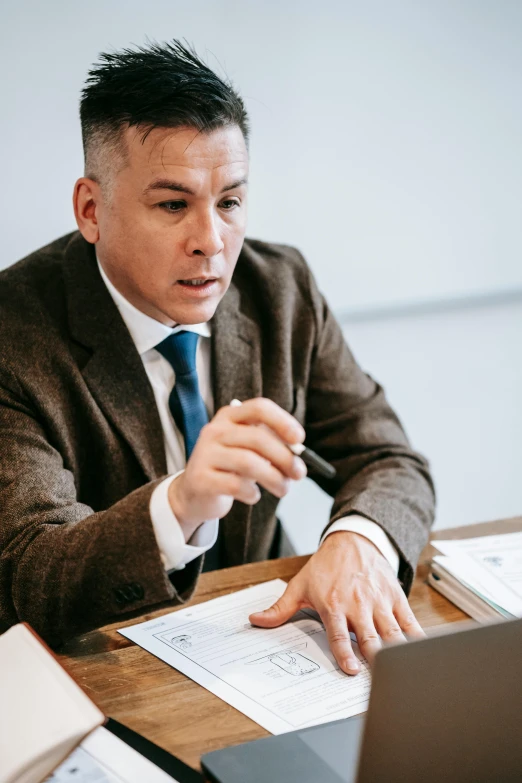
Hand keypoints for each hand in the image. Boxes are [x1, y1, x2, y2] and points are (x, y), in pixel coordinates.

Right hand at [168, 397, 306, 538]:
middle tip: (299, 473)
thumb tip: (298, 453)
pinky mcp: (200, 479)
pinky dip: (252, 493)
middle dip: (285, 457)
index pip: (259, 408)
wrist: (194, 493)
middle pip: (258, 438)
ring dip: (274, 478)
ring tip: (283, 489)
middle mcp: (214, 431)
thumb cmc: (229, 468)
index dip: (283, 421)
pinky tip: (254, 495)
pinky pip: (235, 485)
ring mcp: (205, 454)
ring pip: (249, 462)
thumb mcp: (248, 450)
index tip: (299, 439)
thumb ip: (270, 446)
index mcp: (229, 417)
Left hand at [249, 531, 424, 673]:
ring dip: (397, 652)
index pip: (340, 634)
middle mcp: (358, 604)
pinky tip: (422, 654)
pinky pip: (409, 622)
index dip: (346, 653)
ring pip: (392, 632)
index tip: (351, 670)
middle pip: (370, 638)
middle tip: (380, 680)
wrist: (353, 539)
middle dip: (376, 660)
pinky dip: (417, 638)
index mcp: (334, 604)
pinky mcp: (396, 598)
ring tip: (402, 672)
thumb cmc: (326, 566)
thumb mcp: (300, 585)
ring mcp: (379, 602)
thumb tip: (255, 621)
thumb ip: (280, 608)